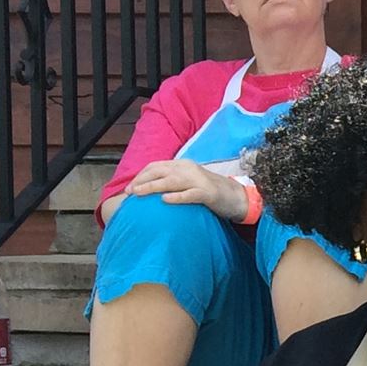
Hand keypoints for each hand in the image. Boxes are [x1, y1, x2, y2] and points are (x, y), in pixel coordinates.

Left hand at [126, 158, 248, 220]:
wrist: (238, 197)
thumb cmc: (210, 192)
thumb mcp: (189, 182)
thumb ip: (172, 182)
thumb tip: (149, 191)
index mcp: (183, 165)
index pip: (156, 166)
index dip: (140, 176)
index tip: (129, 189)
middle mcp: (189, 169)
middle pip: (160, 171)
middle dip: (141, 181)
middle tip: (129, 192)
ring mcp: (199, 180)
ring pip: (171, 181)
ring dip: (152, 187)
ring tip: (138, 194)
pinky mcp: (208, 193)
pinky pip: (190, 194)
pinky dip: (177, 197)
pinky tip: (165, 200)